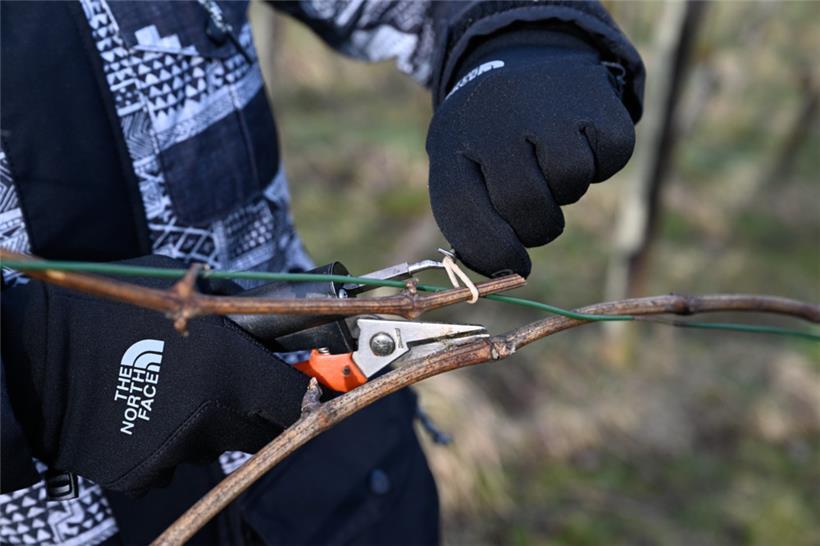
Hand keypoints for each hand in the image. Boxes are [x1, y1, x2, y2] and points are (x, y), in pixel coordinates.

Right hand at [1, 256, 308, 494]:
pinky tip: (139, 411)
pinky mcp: (145, 473)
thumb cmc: (110, 309)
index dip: (299, 389)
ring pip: (214, 444)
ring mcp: (180, 451)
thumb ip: (229, 307)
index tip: (296, 382)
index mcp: (234, 372)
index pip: (295, 398)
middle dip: (254, 409)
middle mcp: (216, 419)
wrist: (34, 358)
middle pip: (261, 429)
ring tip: (167, 389)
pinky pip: (172, 461)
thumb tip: (266, 309)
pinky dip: (165, 442)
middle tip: (229, 386)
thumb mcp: (179, 290)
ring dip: (206, 423)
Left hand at [426, 30, 635, 276]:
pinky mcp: (592, 97)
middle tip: (538, 215)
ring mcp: (544, 103)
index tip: (516, 265)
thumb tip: (506, 271)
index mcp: (452, 145)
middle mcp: (494, 119)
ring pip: (570, 179)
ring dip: (568, 191)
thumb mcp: (462, 169)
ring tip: (552, 166)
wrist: (520, 60)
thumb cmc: (488, 139)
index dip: (494, 254)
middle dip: (537, 227)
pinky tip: (580, 143)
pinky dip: (602, 163)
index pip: (464, 214)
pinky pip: (610, 157)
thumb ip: (472, 223)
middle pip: (525, 204)